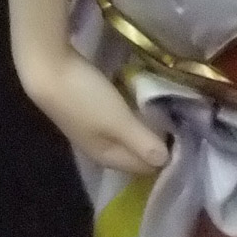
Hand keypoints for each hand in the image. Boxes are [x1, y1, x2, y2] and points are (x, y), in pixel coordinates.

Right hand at [19, 47, 168, 174]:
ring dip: (147, 127)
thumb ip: (143, 142)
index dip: (166, 156)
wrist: (47, 69)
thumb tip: (167, 162)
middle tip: (183, 122)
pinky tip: (145, 102)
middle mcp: (100, 148)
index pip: (144, 167)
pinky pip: (121, 120)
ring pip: (129, 135)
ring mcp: (94, 129)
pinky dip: (135, 115)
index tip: (189, 137)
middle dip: (158, 142)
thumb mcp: (119, 121)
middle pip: (136, 153)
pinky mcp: (91, 111)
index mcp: (107, 156)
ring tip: (170, 111)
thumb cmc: (85, 97)